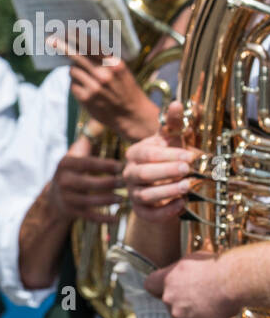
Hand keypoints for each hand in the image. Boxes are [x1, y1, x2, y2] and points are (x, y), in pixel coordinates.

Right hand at [48, 135, 122, 222]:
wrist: (55, 195)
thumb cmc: (75, 169)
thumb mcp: (76, 154)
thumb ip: (89, 141)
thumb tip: (101, 118)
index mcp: (65, 164)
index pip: (87, 163)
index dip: (105, 165)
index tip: (123, 166)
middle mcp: (62, 181)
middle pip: (89, 183)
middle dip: (109, 183)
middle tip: (127, 182)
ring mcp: (65, 198)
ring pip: (90, 201)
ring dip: (109, 200)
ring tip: (125, 198)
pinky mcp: (70, 212)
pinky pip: (89, 216)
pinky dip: (104, 218)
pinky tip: (118, 217)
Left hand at [54, 36, 156, 140]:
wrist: (132, 115)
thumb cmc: (125, 89)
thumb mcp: (121, 70)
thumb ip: (103, 60)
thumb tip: (78, 48)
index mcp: (114, 64)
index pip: (92, 47)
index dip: (78, 38)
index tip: (67, 31)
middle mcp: (104, 74)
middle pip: (76, 56)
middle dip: (62, 47)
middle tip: (50, 40)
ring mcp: (94, 87)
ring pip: (73, 71)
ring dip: (75, 70)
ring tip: (87, 76)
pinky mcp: (86, 98)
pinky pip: (72, 85)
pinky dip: (76, 84)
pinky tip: (87, 88)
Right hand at [122, 101, 197, 223]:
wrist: (169, 182)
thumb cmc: (171, 157)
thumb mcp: (173, 140)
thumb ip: (174, 123)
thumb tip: (177, 103)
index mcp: (135, 154)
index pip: (146, 154)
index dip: (167, 155)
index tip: (188, 155)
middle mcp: (129, 174)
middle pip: (142, 174)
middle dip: (166, 171)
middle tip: (187, 168)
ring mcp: (133, 193)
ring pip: (144, 194)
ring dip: (166, 191)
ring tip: (187, 186)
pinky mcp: (141, 211)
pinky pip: (148, 214)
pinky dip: (164, 211)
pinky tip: (181, 205)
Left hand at [144, 251, 237, 317]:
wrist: (233, 282)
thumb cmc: (216, 266)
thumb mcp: (192, 260)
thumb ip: (181, 271)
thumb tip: (181, 273)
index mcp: (166, 279)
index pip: (150, 285)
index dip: (158, 287)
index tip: (166, 287)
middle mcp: (169, 298)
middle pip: (169, 302)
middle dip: (181, 300)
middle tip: (200, 295)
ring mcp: (181, 314)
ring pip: (183, 315)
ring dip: (195, 312)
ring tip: (214, 303)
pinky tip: (222, 313)